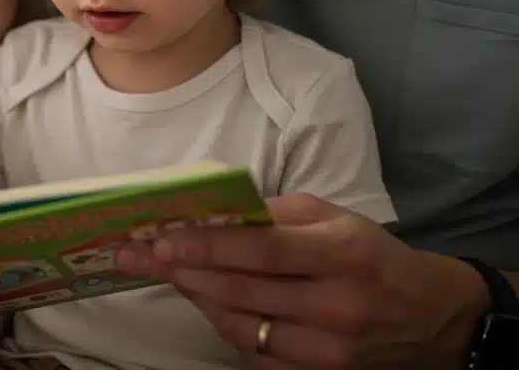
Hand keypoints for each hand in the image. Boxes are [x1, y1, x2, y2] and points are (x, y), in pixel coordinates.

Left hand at [115, 194, 489, 369]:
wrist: (429, 317)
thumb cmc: (370, 254)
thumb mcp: (332, 218)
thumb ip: (274, 214)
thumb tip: (211, 213)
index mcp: (342, 253)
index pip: (260, 251)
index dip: (205, 246)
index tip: (159, 238)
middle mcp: (336, 304)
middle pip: (240, 291)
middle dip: (180, 271)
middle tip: (136, 254)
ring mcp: (328, 348)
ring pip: (239, 325)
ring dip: (194, 297)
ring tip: (165, 271)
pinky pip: (252, 351)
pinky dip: (222, 323)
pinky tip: (204, 299)